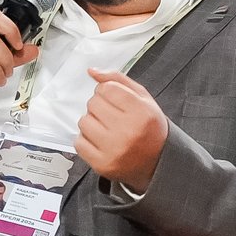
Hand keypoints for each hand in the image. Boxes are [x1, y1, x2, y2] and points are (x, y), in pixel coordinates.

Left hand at [76, 68, 169, 194]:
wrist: (157, 161)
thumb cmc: (149, 127)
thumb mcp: (143, 98)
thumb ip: (117, 80)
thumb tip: (92, 71)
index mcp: (141, 112)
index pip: (107, 88)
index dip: (108, 91)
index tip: (116, 100)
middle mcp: (128, 131)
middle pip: (93, 103)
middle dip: (100, 107)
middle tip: (113, 117)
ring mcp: (114, 150)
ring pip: (83, 122)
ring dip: (92, 122)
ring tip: (107, 129)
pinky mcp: (102, 164)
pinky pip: (78, 143)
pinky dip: (86, 140)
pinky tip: (100, 142)